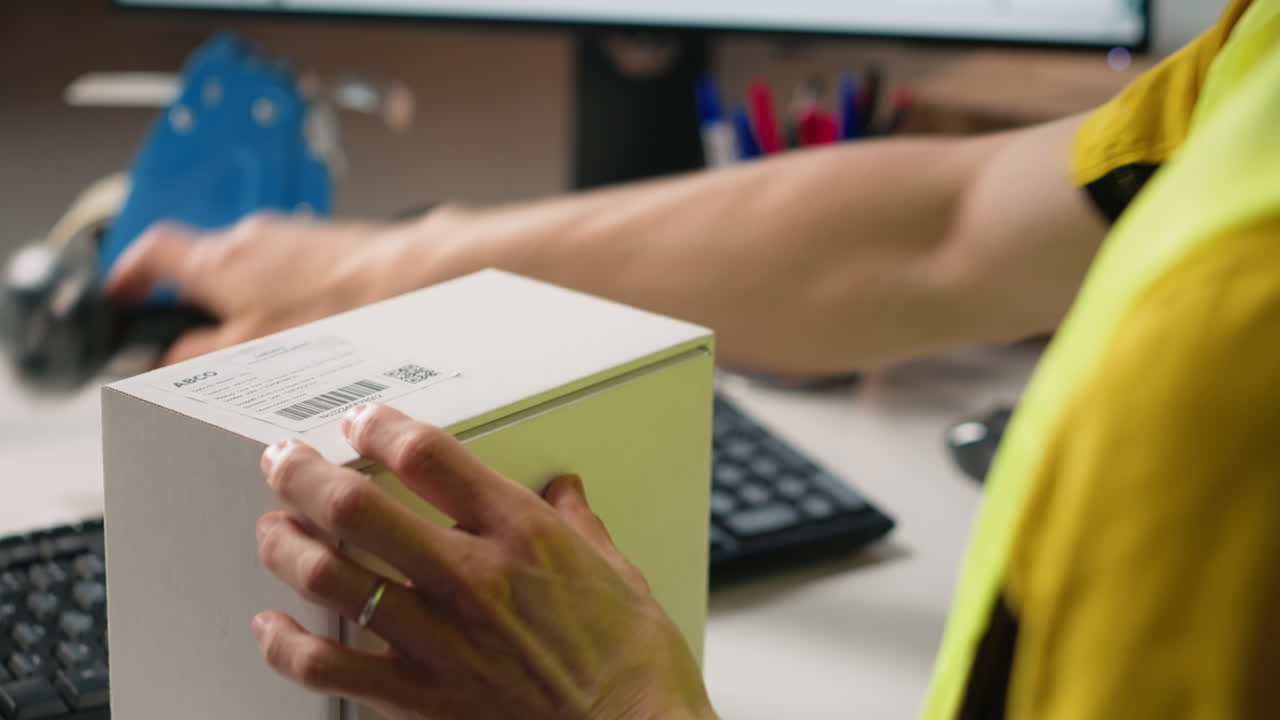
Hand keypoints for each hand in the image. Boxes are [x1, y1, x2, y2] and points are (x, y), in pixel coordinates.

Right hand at [106, 212, 441, 364]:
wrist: (421, 279)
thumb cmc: (345, 308)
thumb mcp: (254, 350)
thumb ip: (200, 355)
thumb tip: (165, 362)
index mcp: (218, 260)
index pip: (152, 254)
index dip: (131, 276)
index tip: (122, 293)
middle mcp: (253, 239)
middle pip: (206, 265)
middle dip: (201, 302)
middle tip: (202, 337)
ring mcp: (296, 239)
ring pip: (257, 271)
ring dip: (253, 303)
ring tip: (268, 347)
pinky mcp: (335, 246)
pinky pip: (298, 274)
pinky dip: (294, 299)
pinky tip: (317, 333)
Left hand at [253, 403, 716, 719]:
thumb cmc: (635, 663)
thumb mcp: (620, 574)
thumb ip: (580, 526)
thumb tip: (564, 490)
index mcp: (522, 533)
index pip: (427, 455)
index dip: (380, 426)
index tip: (362, 421)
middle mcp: (470, 577)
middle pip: (355, 507)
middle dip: (302, 473)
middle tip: (281, 460)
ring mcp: (438, 640)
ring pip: (327, 578)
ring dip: (284, 547)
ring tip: (272, 530)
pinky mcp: (420, 698)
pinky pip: (327, 667)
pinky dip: (285, 645)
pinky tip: (271, 629)